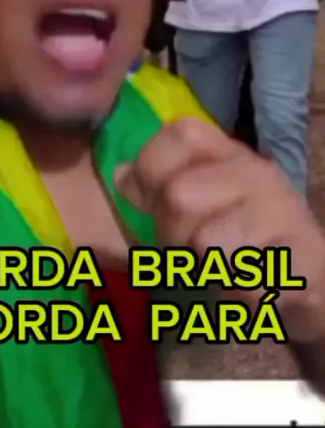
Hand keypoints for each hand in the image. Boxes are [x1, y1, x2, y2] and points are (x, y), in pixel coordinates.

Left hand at [114, 119, 324, 341]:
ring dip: (202, 267)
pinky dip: (232, 293)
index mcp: (227, 152)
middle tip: (187, 248)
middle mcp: (257, 172)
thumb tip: (120, 175)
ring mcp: (282, 211)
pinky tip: (246, 285)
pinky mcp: (303, 255)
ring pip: (206, 242)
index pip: (181, 134)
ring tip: (219, 267)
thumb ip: (158, 182)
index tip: (147, 200)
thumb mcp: (197, 200)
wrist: (306, 274)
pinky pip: (239, 281)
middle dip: (170, 233)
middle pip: (180, 195)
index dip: (150, 167)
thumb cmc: (238, 235)